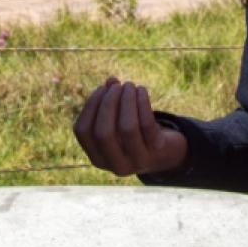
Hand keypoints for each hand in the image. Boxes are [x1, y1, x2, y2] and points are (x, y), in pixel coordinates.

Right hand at [73, 77, 187, 176]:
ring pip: (127, 128)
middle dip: (108, 103)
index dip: (90, 105)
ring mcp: (137, 161)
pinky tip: (141, 90)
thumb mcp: (117, 118)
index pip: (83, 131)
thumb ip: (108, 98)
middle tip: (117, 86)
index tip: (101, 88)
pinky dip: (142, 103)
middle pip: (103, 132)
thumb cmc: (133, 130)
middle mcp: (115, 165)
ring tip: (130, 85)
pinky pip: (147, 124)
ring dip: (126, 100)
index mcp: (97, 158)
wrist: (164, 152)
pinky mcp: (157, 152)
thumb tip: (111, 81)